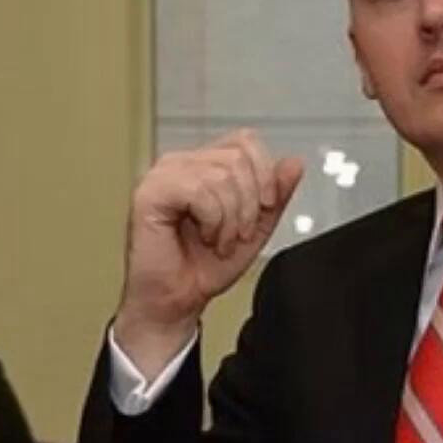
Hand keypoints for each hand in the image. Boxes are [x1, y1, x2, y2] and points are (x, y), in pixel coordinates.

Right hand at [113, 129, 304, 376]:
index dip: (265, 172)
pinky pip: (199, 190)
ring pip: (221, 175)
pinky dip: (212, 220)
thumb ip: (275, 196)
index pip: (245, 142)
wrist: (176, 300)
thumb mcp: (255, 229)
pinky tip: (203, 236)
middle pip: (237, 158)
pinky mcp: (150, 192)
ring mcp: (163, 175)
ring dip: (229, 219)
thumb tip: (293, 163)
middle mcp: (181, 164)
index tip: (265, 207)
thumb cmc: (204, 267)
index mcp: (204, 166)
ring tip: (217, 240)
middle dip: (248, 204)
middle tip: (235, 234)